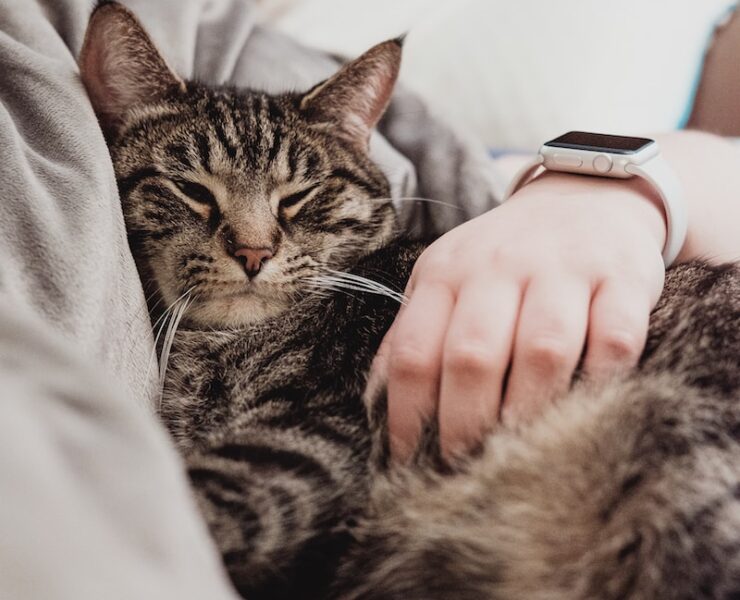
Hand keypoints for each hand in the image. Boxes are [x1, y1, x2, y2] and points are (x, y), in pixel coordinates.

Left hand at [373, 172, 666, 461]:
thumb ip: (414, 332)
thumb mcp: (447, 279)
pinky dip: (601, 381)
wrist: (586, 195)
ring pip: (542, 350)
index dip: (405, 415)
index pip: (413, 351)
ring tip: (520, 453)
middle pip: (472, 356)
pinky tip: (587, 408)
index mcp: (446, 273)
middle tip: (465, 467)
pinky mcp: (622, 278)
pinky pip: (614, 339)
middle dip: (465, 424)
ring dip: (529, 412)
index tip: (409, 459)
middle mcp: (499, 267)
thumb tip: (379, 404)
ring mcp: (564, 270)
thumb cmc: (505, 256)